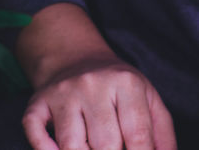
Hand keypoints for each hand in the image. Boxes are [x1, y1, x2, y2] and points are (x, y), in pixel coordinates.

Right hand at [21, 52, 176, 149]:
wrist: (77, 58)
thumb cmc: (118, 87)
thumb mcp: (147, 98)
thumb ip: (161, 133)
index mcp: (126, 83)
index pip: (138, 135)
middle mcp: (93, 84)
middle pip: (106, 145)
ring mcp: (63, 93)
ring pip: (72, 146)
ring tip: (93, 147)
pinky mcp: (38, 102)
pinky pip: (37, 134)